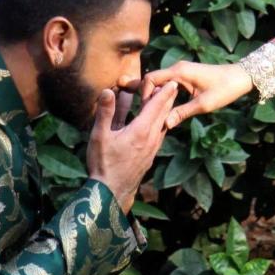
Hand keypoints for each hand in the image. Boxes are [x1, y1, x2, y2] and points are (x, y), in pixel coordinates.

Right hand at [86, 82, 177, 212]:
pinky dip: (160, 124)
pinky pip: (158, 135)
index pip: (156, 107)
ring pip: (162, 125)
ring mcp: (152, 149)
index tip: (173, 82)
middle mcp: (151, 139)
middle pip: (163, 114)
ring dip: (165, 112)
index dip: (164, 93)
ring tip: (167, 102)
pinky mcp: (149, 156)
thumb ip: (105, 112)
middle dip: (168, 99)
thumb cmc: (103, 164)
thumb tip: (108, 91)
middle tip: (174, 87)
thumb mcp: (100, 136)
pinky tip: (157, 126)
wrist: (112, 192)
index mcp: (141, 131)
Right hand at [140, 61, 252, 128]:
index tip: (146, 110)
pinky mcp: (186, 75)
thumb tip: (164, 124)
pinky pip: (170, 84)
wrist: (241, 77)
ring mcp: (182, 70)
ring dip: (158, 97)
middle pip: (153, 81)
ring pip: (161, 83)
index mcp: (179, 72)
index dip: (144, 94)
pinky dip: (166, 95)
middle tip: (150, 116)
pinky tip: (168, 108)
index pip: (150, 79)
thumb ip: (182, 113)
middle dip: (150, 97)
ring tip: (157, 114)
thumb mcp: (203, 104)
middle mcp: (177, 68)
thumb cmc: (224, 89)